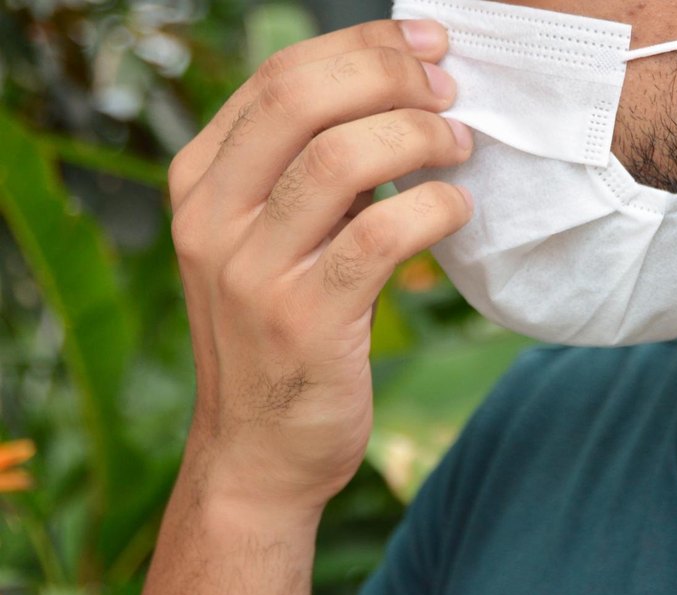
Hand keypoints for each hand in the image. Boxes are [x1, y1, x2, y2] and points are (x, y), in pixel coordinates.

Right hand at [168, 19, 472, 515]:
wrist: (259, 453)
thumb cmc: (281, 334)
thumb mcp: (269, 241)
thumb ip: (308, 174)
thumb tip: (396, 101)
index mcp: (201, 182)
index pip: (279, 77)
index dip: (362, 44)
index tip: (429, 44)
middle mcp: (212, 218)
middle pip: (301, 99)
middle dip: (390, 74)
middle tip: (451, 88)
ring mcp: (251, 271)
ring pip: (338, 159)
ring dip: (417, 138)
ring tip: (461, 148)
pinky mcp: (303, 321)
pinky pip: (377, 237)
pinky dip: (432, 208)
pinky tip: (458, 208)